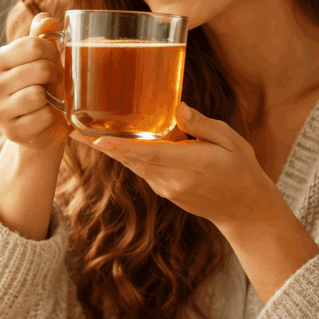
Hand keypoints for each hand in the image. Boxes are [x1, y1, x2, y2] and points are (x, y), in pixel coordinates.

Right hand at [0, 12, 69, 151]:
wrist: (41, 127)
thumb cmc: (41, 86)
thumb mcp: (40, 58)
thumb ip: (41, 36)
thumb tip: (47, 20)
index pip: (33, 45)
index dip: (53, 51)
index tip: (54, 59)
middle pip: (39, 69)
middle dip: (56, 74)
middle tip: (55, 81)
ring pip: (38, 94)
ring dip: (53, 97)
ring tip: (50, 98)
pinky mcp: (11, 132)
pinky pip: (43, 117)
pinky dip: (52, 116)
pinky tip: (46, 116)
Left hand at [70, 102, 274, 229]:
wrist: (245, 210)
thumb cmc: (242, 170)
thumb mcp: (231, 141)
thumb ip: (202, 125)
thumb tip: (178, 108)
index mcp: (191, 165)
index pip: (149, 154)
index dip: (120, 147)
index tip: (96, 139)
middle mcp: (173, 180)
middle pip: (131, 160)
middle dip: (101, 145)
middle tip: (73, 128)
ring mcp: (166, 189)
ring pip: (133, 165)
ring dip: (110, 150)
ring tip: (84, 133)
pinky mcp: (165, 192)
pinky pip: (141, 170)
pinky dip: (126, 156)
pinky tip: (113, 143)